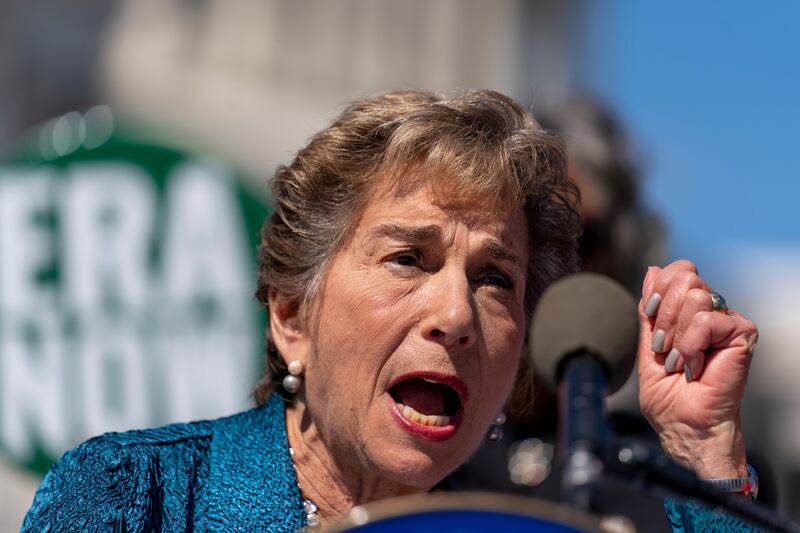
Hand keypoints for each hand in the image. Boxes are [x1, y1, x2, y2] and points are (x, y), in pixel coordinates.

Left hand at [637, 260, 757, 478]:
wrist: (685, 426)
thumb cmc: (668, 397)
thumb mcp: (647, 346)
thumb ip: (649, 310)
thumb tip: (652, 270)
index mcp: (688, 312)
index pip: (676, 271)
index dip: (658, 289)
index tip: (651, 318)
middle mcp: (711, 312)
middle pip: (685, 277)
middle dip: (664, 315)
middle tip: (666, 349)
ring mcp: (727, 321)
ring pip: (695, 296)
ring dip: (677, 336)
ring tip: (681, 362)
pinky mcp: (743, 333)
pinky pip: (707, 320)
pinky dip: (692, 345)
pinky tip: (696, 365)